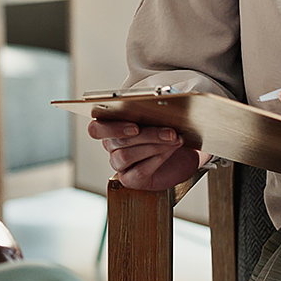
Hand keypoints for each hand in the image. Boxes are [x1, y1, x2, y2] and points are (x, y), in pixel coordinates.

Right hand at [88, 118, 208, 190]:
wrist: (183, 151)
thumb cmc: (167, 128)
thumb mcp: (162, 113)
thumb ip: (154, 107)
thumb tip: (161, 100)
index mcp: (110, 125)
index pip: (96, 129)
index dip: (112, 128)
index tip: (135, 127)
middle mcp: (111, 145)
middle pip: (117, 141)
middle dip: (147, 135)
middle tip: (170, 131)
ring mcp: (119, 164)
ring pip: (125, 156)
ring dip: (154, 146)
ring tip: (174, 139)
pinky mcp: (130, 179)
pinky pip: (138, 172)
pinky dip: (157, 159)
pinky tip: (170, 151)